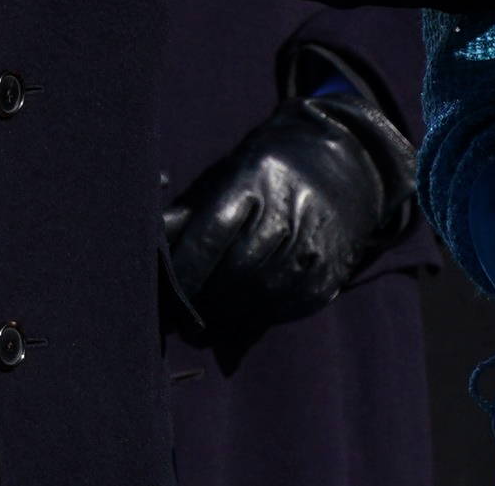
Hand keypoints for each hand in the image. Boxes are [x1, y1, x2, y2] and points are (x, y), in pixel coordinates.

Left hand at [162, 93, 414, 341]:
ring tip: (202, 328)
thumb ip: (189, 215)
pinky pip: (285, 307)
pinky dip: (256, 320)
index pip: (211, 236)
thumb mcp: (228, 176)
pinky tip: (237, 321)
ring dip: (226, 319)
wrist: (346, 165)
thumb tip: (148, 251)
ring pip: (260, 297)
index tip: (165, 295)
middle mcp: (288, 212)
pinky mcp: (329, 272)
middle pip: (235, 272)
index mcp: (254, 181)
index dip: (185, 272)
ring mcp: (313, 244)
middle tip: (179, 320)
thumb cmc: (268, 173)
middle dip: (203, 302)